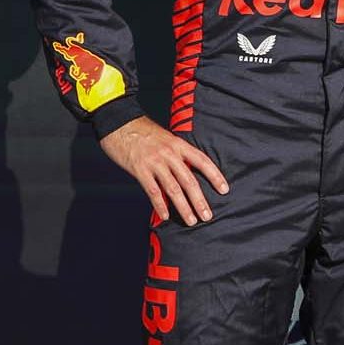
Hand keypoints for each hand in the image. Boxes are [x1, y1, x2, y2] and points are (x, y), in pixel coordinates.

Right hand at [99, 116, 228, 224]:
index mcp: (178, 144)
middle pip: (189, 180)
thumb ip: (176, 154)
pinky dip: (160, 205)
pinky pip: (153, 191)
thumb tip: (186, 172)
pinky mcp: (140, 169)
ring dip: (183, 207)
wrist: (119, 123)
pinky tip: (165, 216)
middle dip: (199, 200)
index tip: (224, 189)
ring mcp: (154, 162)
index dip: (215, 176)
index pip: (202, 161)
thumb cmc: (142, 132)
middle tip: (208, 216)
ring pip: (173, 189)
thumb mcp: (166, 138)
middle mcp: (169, 154)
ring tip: (191, 220)